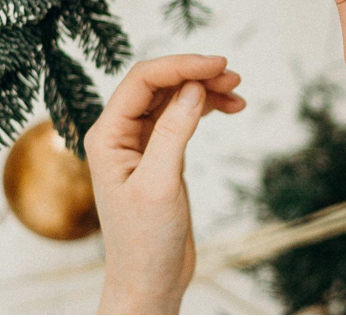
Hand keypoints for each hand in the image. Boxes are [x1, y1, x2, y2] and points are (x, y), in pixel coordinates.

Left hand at [85, 55, 244, 313]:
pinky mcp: (160, 152)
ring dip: (204, 89)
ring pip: (173, 97)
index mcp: (108, 135)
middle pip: (159, 84)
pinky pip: (183, 116)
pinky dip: (207, 107)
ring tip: (237, 90)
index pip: (142, 81)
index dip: (180, 65)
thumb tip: (193, 86)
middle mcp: (121, 132)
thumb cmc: (145, 240)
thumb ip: (173, 131)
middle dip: (195, 74)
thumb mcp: (160, 183)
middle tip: (233, 76)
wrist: (150, 280)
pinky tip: (231, 107)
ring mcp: (141, 141)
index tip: (217, 65)